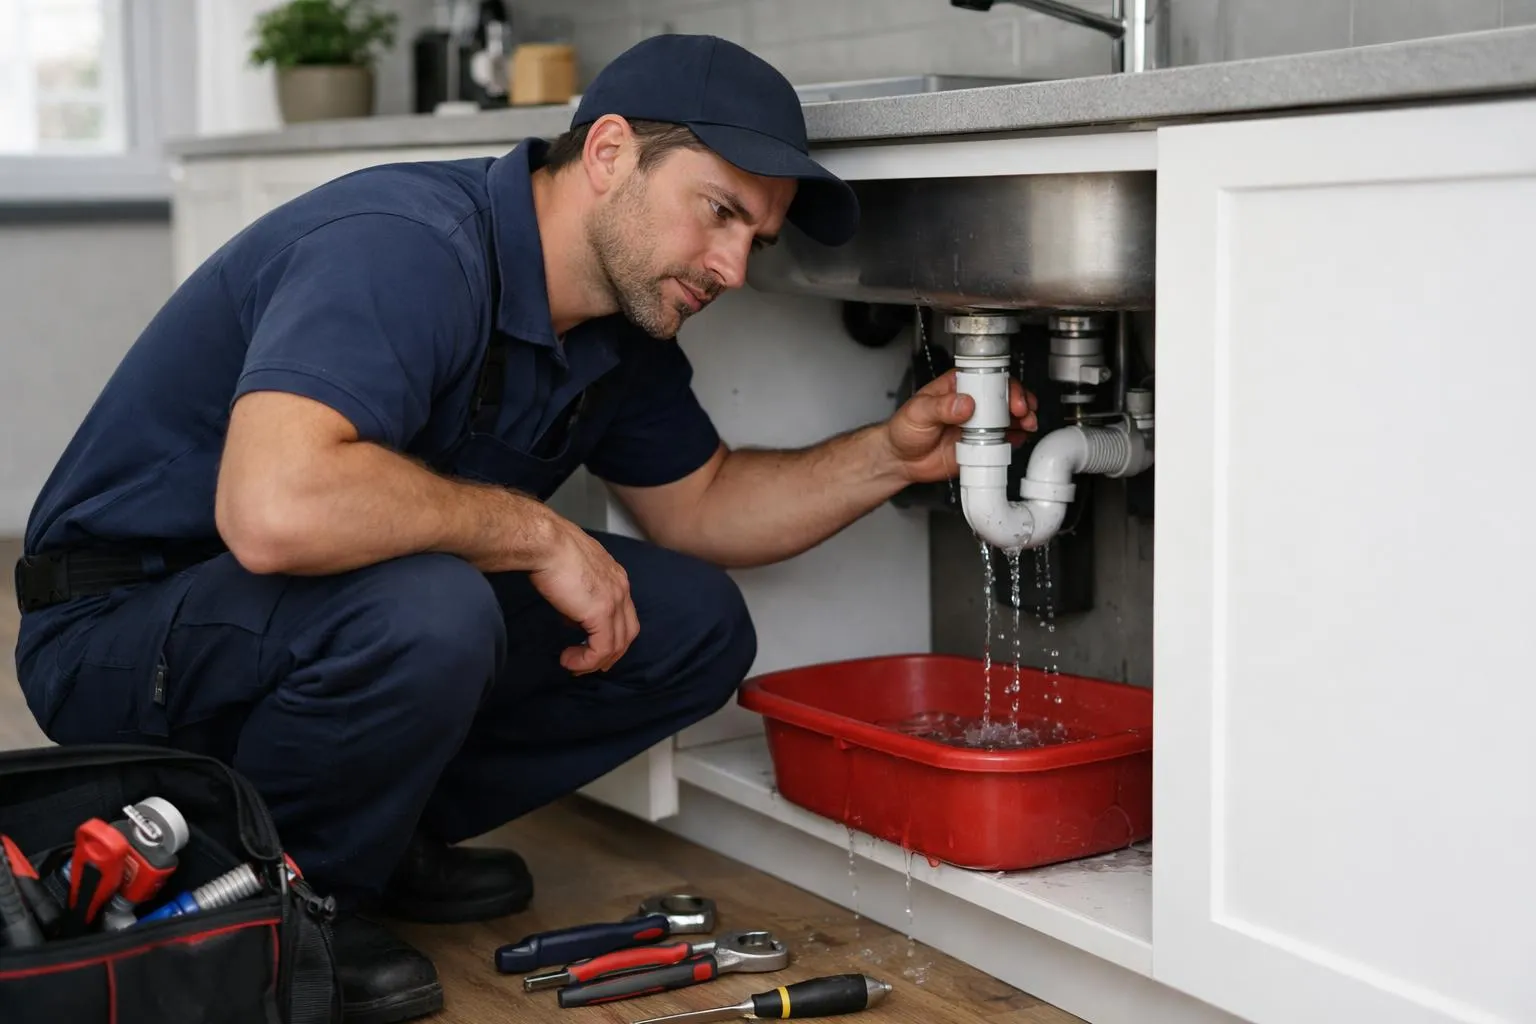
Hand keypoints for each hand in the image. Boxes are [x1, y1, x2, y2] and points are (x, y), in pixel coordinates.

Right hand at [528, 521, 639, 674]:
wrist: (545, 543)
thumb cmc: (550, 550)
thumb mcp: (571, 574)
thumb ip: (578, 596)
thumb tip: (573, 617)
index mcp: (616, 576)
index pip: (624, 614)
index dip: (612, 634)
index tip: (590, 645)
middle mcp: (622, 588)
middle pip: (628, 632)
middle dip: (610, 653)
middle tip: (589, 664)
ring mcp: (615, 601)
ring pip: (617, 644)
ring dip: (596, 660)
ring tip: (574, 665)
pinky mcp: (601, 613)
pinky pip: (602, 648)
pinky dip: (587, 660)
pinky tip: (569, 660)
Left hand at [884, 369, 1038, 483]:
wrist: (900, 460)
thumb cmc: (904, 429)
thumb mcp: (918, 412)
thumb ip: (940, 406)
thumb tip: (964, 403)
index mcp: (958, 387)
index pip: (986, 378)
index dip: (1002, 385)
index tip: (1008, 397)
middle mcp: (972, 403)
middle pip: (1004, 396)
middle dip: (1019, 401)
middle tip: (1022, 411)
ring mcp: (978, 425)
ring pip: (1009, 417)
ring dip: (1023, 419)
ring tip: (1027, 424)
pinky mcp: (981, 445)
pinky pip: (1004, 441)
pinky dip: (1015, 440)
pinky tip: (1017, 439)